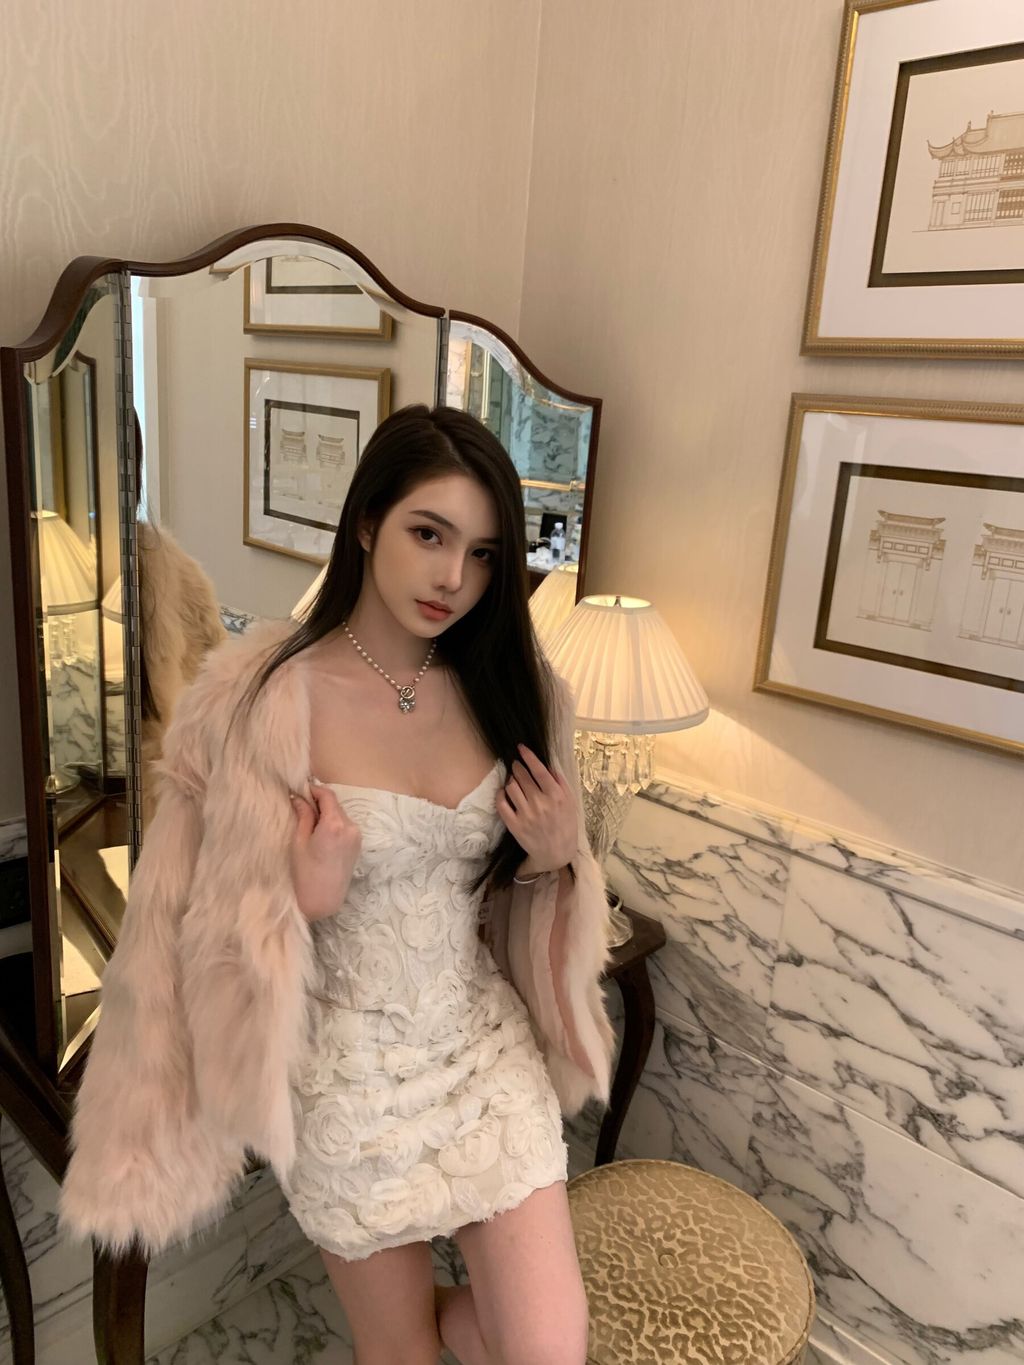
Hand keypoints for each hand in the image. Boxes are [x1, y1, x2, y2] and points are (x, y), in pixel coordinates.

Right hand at [288, 783, 361, 920]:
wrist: (322, 900)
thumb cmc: (304, 873)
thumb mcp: (299, 841)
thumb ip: (303, 816)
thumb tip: (298, 797)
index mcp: (335, 824)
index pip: (327, 795)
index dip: (314, 789)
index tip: (300, 790)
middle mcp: (351, 827)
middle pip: (335, 805)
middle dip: (319, 802)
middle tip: (301, 806)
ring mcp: (357, 837)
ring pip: (340, 815)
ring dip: (327, 813)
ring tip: (310, 823)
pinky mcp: (358, 846)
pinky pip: (345, 826)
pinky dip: (334, 824)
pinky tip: (321, 835)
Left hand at [496, 743, 576, 874]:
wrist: (556, 854)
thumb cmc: (565, 826)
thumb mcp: (570, 803)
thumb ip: (560, 783)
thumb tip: (548, 765)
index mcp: (556, 796)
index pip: (539, 770)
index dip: (528, 756)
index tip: (521, 748)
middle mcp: (540, 803)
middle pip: (522, 776)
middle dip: (518, 766)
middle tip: (517, 765)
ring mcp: (526, 814)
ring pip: (511, 787)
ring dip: (511, 779)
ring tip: (514, 780)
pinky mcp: (514, 825)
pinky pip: (501, 803)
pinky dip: (501, 794)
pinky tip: (504, 792)